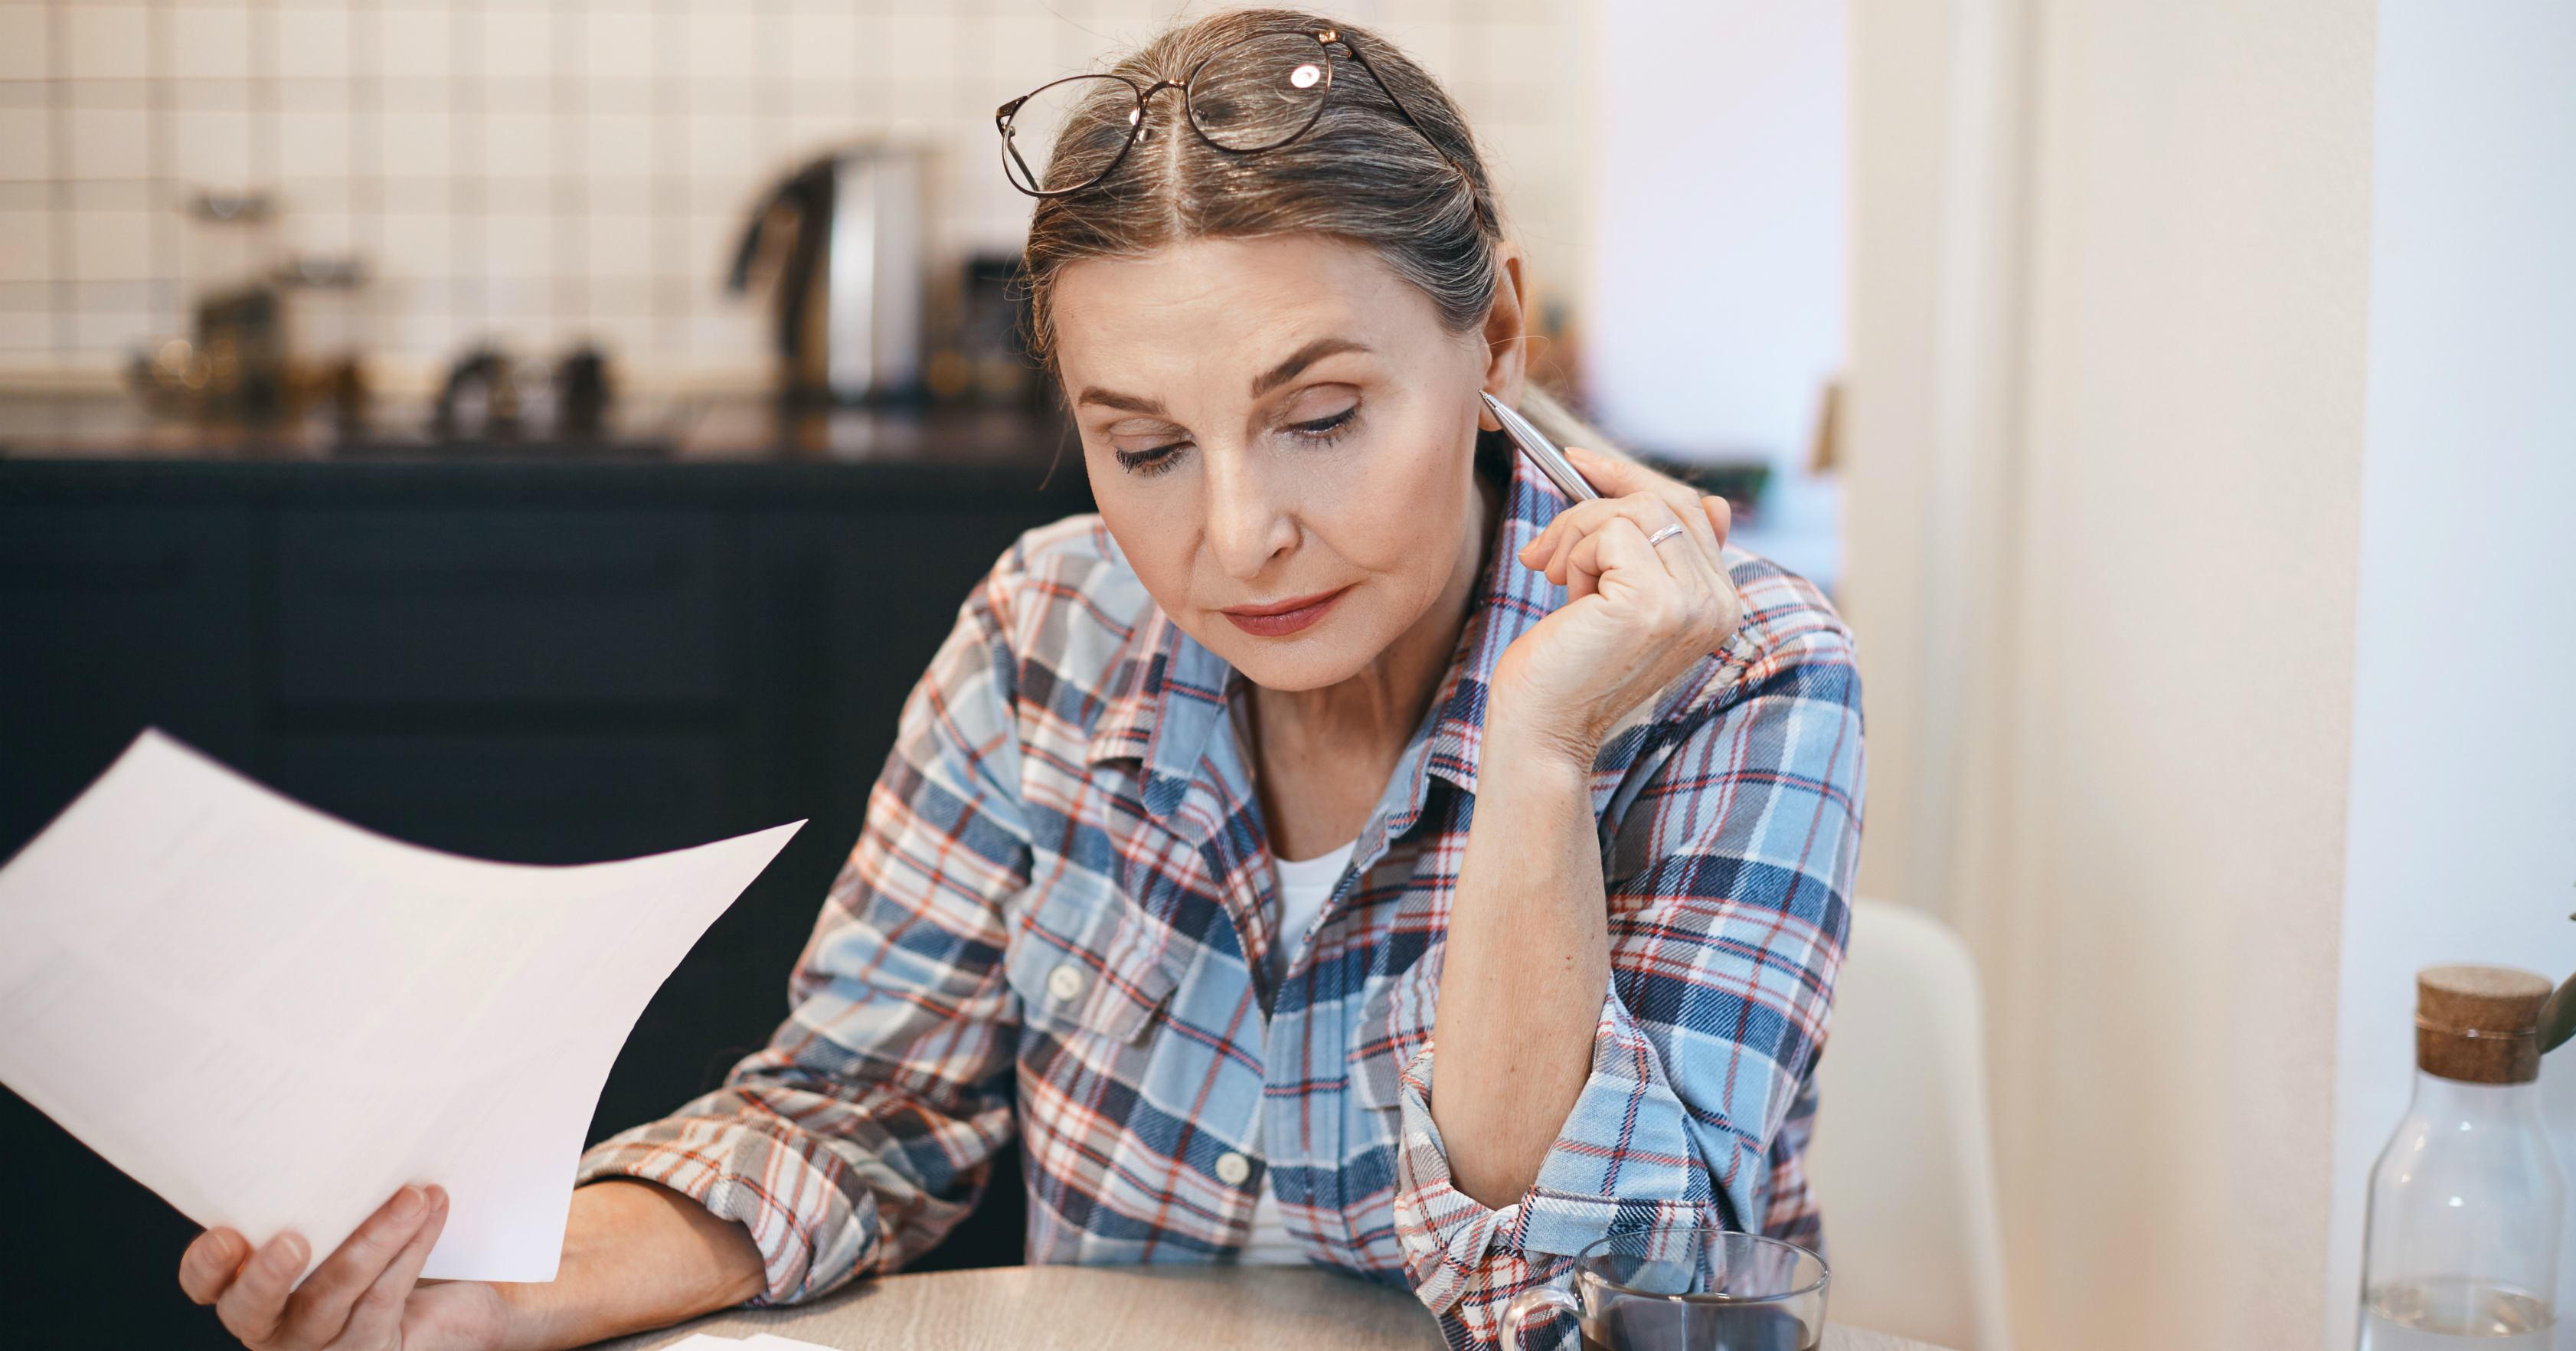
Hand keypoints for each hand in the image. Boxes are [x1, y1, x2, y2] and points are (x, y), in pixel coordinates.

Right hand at [179, 1186, 508, 1350]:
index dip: (206, 1267)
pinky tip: (431, 1209)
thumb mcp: (333, 1208)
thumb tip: (331, 1108)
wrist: (434, 1293)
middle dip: (269, 1277)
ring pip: (334, 1296)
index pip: (206, 1283)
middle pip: (254, 1308)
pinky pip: (386, 1295)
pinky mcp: (369, 1343)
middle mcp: (272, 1321)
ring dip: (375, 1241)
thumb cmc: (363, 1236)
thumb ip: (316, 1185)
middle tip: (293, 1242)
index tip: (223, 1236)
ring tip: (410, 1198)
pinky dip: (412, 1246)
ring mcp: (319, 1340)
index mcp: (243, 1284)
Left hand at [1497, 448, 1741, 760]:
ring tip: (1554, 580)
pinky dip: (1573, 554)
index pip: (1693, 508)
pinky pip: (1610, 532)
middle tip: (1545, 550)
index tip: (1578, 462)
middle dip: (1591, 509)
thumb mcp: (1619, 598)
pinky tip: (1564, 597)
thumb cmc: (1565, 667)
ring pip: (1634, 511)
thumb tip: (1693, 498)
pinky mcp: (1655, 603)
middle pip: (1663, 500)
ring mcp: (1694, 604)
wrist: (1541, 732)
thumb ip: (1653, 550)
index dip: (1632, 479)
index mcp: (1720, 604)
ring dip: (1577, 535)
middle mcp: (1720, 604)